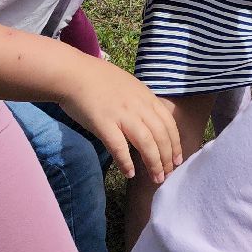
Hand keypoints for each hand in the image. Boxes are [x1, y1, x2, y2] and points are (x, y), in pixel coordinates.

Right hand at [55, 54, 182, 183]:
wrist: (73, 73)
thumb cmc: (98, 79)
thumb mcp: (129, 86)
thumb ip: (141, 103)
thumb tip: (150, 123)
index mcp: (146, 97)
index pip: (169, 123)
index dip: (176, 144)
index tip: (178, 160)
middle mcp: (138, 106)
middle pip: (161, 136)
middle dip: (167, 158)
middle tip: (168, 175)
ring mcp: (122, 114)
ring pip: (146, 142)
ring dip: (154, 163)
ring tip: (156, 178)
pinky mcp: (103, 123)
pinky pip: (119, 146)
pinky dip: (126, 161)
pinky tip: (130, 173)